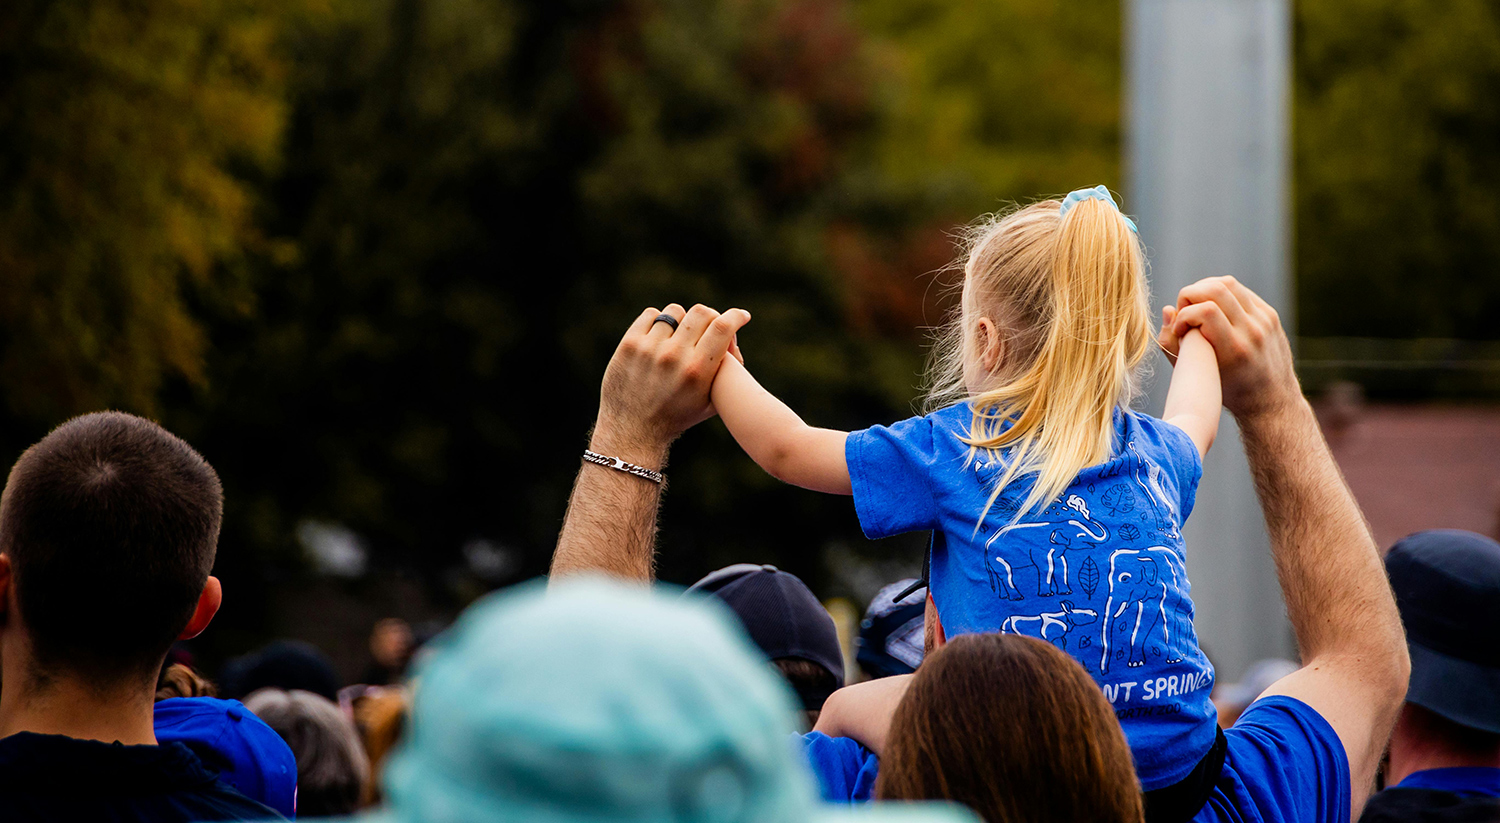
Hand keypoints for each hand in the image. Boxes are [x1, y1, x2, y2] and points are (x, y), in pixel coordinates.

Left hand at [591, 303, 751, 467]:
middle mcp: (674, 356)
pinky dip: (660, 322)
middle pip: (702, 313)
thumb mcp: (712, 402)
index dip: (737, 316)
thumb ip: (729, 372)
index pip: (723, 327)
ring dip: (684, 321)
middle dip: (712, 317)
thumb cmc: (679, 416)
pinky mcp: (629, 344)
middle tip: (710, 326)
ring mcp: (649, 348)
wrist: (635, 430)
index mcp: (698, 371)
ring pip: (676, 312)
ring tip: (682, 335)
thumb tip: (733, 338)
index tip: (742, 316)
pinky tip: (662, 335)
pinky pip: (651, 315)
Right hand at [1157, 276, 1298, 420]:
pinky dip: (1220, 293)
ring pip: (1228, 283)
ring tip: (1194, 305)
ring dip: (1203, 289)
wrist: (1271, 400)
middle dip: (1190, 294)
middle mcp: (1252, 332)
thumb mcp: (1195, 376)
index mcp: (1235, 350)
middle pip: (1216, 290)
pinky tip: (1211, 306)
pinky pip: (1240, 291)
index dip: (1184, 314)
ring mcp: (1264, 320)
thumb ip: (1173, 344)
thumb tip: (1168, 309)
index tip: (1179, 329)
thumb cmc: (1226, 391)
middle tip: (1183, 311)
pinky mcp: (1270, 314)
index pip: (1206, 311)